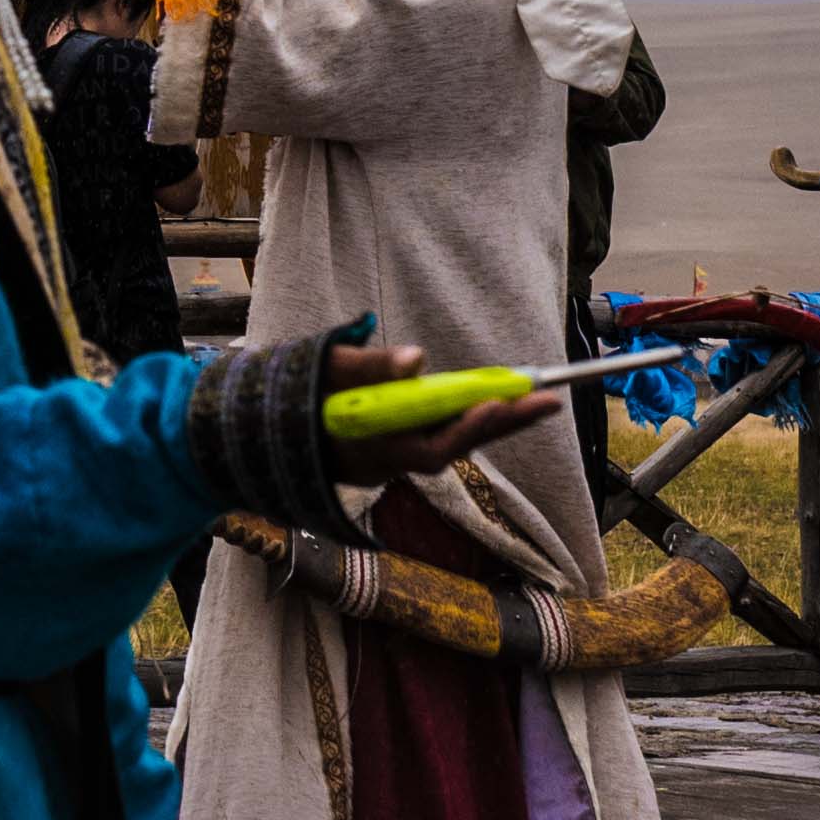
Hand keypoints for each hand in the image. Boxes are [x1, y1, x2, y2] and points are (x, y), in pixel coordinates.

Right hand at [309, 340, 557, 485]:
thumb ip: (371, 366)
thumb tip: (418, 358)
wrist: (268, 433)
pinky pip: (438, 437)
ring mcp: (393, 459)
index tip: (499, 402)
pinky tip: (494, 402)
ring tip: (533, 399)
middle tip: (551, 401)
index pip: (432, 445)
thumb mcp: (327, 370)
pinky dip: (466, 421)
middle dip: (503, 423)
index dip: (469, 427)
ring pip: (450, 443)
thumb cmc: (298, 396)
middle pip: (456, 446)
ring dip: (491, 422)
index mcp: (373, 447)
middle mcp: (390, 461)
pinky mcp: (396, 449)